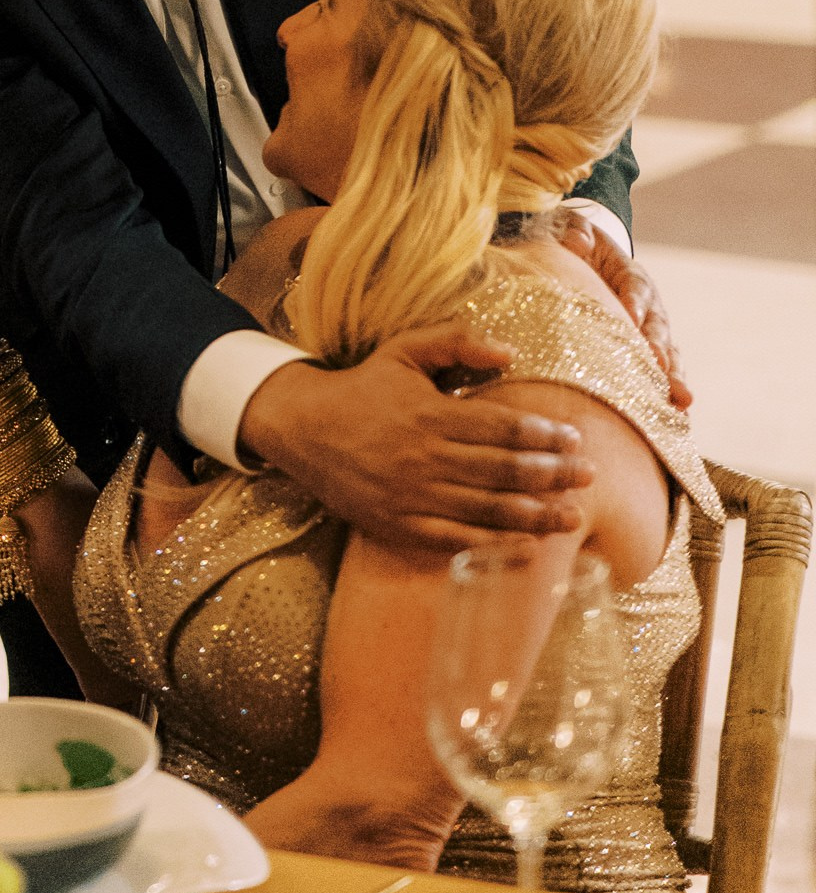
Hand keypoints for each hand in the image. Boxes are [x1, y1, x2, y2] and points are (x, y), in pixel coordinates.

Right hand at [240, 324, 594, 552]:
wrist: (303, 427)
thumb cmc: (363, 386)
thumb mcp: (405, 349)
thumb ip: (457, 342)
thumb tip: (510, 352)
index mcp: (431, 413)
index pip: (504, 428)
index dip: (545, 436)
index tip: (575, 440)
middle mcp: (425, 457)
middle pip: (504, 471)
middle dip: (554, 476)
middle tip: (590, 478)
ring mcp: (413, 496)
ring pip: (488, 511)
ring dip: (536, 516)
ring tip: (572, 518)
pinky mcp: (400, 525)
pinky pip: (456, 542)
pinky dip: (495, 548)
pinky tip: (527, 549)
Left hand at [554, 206, 690, 409]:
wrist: (581, 260)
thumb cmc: (573, 246)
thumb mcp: (569, 229)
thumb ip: (574, 231)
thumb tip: (576, 241)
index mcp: (629, 274)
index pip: (635, 287)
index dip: (634, 300)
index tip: (631, 316)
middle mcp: (646, 305)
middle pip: (657, 327)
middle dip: (660, 347)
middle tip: (661, 367)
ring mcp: (649, 332)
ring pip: (666, 355)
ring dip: (673, 378)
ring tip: (681, 402)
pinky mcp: (645, 354)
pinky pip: (659, 375)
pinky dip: (666, 395)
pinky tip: (674, 419)